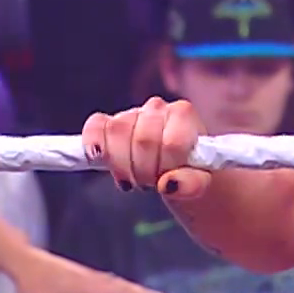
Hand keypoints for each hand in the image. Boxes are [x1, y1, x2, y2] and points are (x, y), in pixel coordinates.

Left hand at [0, 244, 168, 292]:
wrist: (23, 260)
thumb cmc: (31, 283)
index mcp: (85, 285)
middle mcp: (92, 279)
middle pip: (125, 288)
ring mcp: (89, 277)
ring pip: (120, 285)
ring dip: (139, 292)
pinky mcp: (85, 276)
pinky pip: (111, 284)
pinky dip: (125, 289)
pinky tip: (128, 292)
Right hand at [85, 97, 212, 203]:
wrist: (179, 168)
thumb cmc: (191, 172)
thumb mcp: (199, 183)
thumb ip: (192, 183)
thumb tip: (169, 184)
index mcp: (183, 114)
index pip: (171, 142)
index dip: (167, 166)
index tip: (169, 179)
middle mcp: (156, 108)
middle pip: (142, 140)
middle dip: (145, 171)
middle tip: (151, 183)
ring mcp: (130, 114)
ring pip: (116, 132)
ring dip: (122, 164)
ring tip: (134, 178)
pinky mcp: (108, 124)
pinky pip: (95, 125)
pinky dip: (94, 143)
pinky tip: (99, 158)